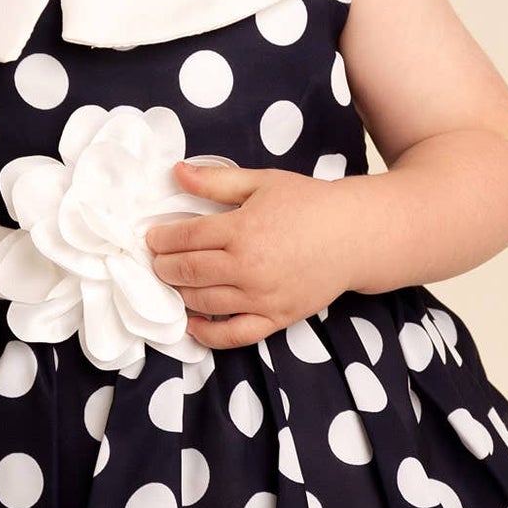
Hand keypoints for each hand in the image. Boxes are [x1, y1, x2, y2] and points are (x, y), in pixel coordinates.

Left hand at [142, 158, 360, 348]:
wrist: (355, 236)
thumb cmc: (309, 204)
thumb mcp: (262, 182)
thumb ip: (216, 180)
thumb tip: (176, 172)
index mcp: (242, 230)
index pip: (185, 238)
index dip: (161, 239)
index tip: (152, 239)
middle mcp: (248, 267)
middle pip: (187, 272)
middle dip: (163, 267)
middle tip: (157, 262)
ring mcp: (262, 297)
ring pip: (203, 303)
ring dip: (179, 294)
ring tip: (173, 283)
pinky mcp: (276, 318)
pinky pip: (233, 335)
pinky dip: (207, 334)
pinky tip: (192, 324)